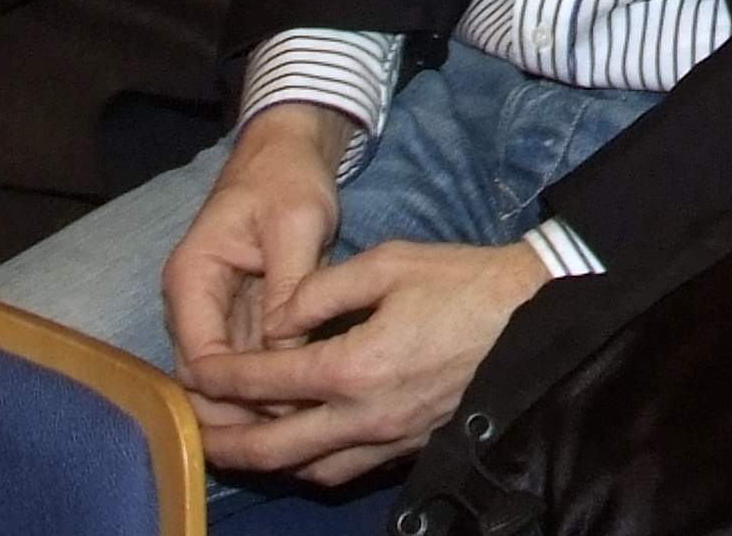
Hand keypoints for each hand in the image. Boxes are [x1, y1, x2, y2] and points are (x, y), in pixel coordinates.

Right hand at [161, 104, 351, 402]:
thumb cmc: (289, 180)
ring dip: (253, 396)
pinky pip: (244, 355)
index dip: (232, 388)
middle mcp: (192, 301)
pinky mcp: (238, 311)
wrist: (289, 151)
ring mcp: (213, 309)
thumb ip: (289, 286)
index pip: (198, 356)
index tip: (278, 406)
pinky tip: (299, 395)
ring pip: (224, 371)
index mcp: (192, 279)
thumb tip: (285, 349)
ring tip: (299, 418)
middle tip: (291, 425)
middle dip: (240, 403)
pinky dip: (265, 377)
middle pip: (204, 375)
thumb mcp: (296, 225)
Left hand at [186, 240, 548, 484]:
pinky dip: (311, 463)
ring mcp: (391, 438)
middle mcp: (366, 415)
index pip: (266, 383)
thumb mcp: (387, 262)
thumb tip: (278, 322)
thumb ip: (320, 291)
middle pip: (274, 448)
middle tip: (194, 430)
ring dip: (265, 462)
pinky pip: (347, 469)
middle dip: (225, 441)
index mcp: (355, 366)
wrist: (537, 313)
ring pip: (309, 469)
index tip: (195, 374)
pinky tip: (300, 447)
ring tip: (237, 444)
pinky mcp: (413, 445)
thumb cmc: (464, 280)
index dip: (221, 380)